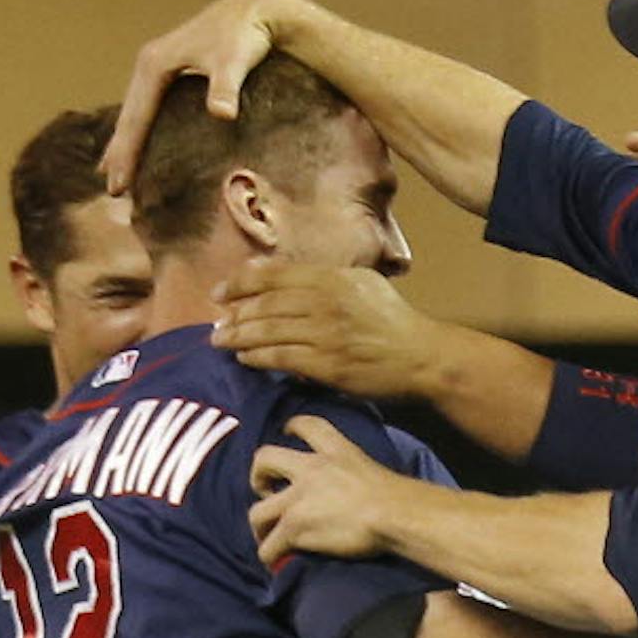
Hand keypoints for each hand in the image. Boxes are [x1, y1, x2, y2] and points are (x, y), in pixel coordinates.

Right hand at [101, 0, 311, 194]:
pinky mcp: (173, 70)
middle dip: (120, 153)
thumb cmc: (245, 38)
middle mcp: (150, 64)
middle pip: (129, 116)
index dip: (126, 152)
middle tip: (114, 192)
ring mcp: (160, 66)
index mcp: (154, 65)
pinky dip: (140, 129)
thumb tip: (222, 113)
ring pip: (136, 112)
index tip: (120, 184)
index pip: (136, 118)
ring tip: (116, 174)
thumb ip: (226, 88)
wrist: (258, 12)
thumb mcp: (234, 62)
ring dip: (126, 142)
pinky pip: (149, 106)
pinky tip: (139, 146)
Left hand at [213, 261, 439, 398]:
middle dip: (233, 313)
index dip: (239, 282)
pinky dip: (257, 357)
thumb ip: (324, 276)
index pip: (273, 274)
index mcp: (332, 277)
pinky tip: (245, 358)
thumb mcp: (362, 283)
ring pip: (267, 331)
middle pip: (264, 304)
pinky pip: (281, 358)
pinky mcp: (327, 364)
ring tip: (220, 341)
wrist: (421, 356)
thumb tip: (278, 273)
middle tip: (216, 323)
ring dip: (238, 336)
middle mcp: (325, 301)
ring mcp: (325, 334)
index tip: (219, 292)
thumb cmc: (392, 320)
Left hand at [249, 415, 406, 567]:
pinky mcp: (294, 527)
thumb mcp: (372, 470)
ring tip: (269, 537)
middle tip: (267, 493)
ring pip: (257, 512)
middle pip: (264, 458)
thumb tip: (352, 496)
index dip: (292, 426)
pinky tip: (277, 561)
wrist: (394, 514)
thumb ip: (354, 474)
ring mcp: (297, 499)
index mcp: (335, 451)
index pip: (307, 424)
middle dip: (257, 476)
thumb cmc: (397, 498)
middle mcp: (310, 469)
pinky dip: (270, 556)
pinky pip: (269, 547)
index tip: (287, 431)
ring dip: (260, 526)